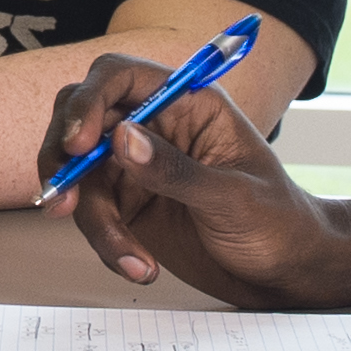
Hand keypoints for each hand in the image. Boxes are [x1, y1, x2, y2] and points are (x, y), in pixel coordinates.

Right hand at [38, 49, 349, 303]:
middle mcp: (155, 129)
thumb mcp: (234, 196)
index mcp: (187, 104)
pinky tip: (139, 266)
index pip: (120, 77)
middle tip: (64, 197)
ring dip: (91, 218)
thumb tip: (123, 138)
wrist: (287, 273)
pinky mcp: (128, 207)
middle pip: (82, 120)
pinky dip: (106, 244)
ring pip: (81, 177)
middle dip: (63, 157)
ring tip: (128, 256)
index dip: (89, 100)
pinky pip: (95, 217)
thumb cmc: (279, 222)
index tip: (80, 143)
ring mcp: (137, 168)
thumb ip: (177, 169)